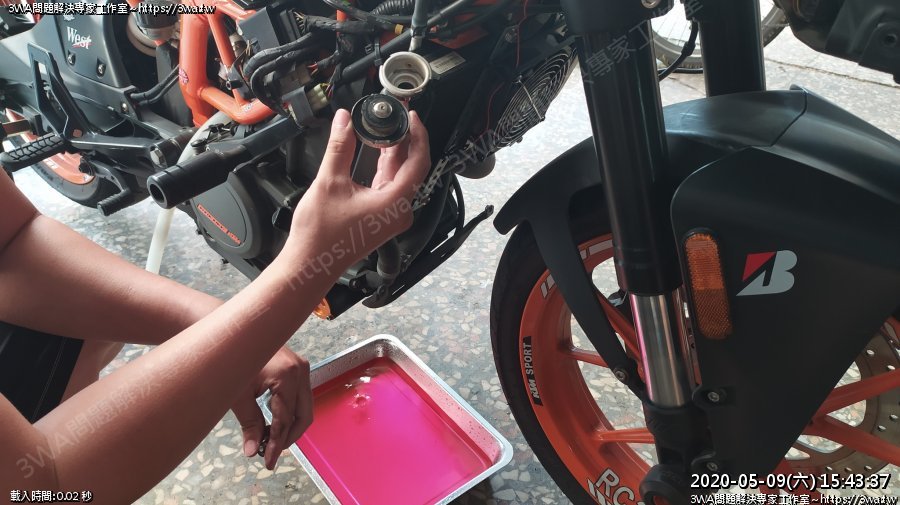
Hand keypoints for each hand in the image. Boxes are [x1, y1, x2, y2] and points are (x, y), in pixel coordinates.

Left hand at [230, 346, 311, 469]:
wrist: (235, 334)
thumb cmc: (233, 360)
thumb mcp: (238, 396)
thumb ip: (249, 424)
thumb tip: (252, 451)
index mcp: (287, 376)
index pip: (285, 419)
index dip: (276, 443)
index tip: (268, 460)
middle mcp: (300, 371)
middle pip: (304, 416)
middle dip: (288, 438)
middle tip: (271, 454)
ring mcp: (302, 368)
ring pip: (305, 408)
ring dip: (290, 427)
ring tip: (271, 441)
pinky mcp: (298, 368)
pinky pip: (300, 398)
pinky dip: (290, 413)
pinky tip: (274, 423)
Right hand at [285, 108, 429, 267]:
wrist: (310, 264)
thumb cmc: (320, 235)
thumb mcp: (329, 182)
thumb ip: (339, 147)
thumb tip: (344, 120)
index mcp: (395, 203)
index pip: (419, 161)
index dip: (418, 135)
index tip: (411, 116)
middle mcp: (399, 211)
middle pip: (411, 168)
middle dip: (405, 140)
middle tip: (397, 116)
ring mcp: (391, 216)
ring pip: (400, 176)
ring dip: (394, 152)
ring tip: (386, 128)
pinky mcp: (381, 218)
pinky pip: (389, 186)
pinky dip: (385, 167)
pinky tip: (377, 150)